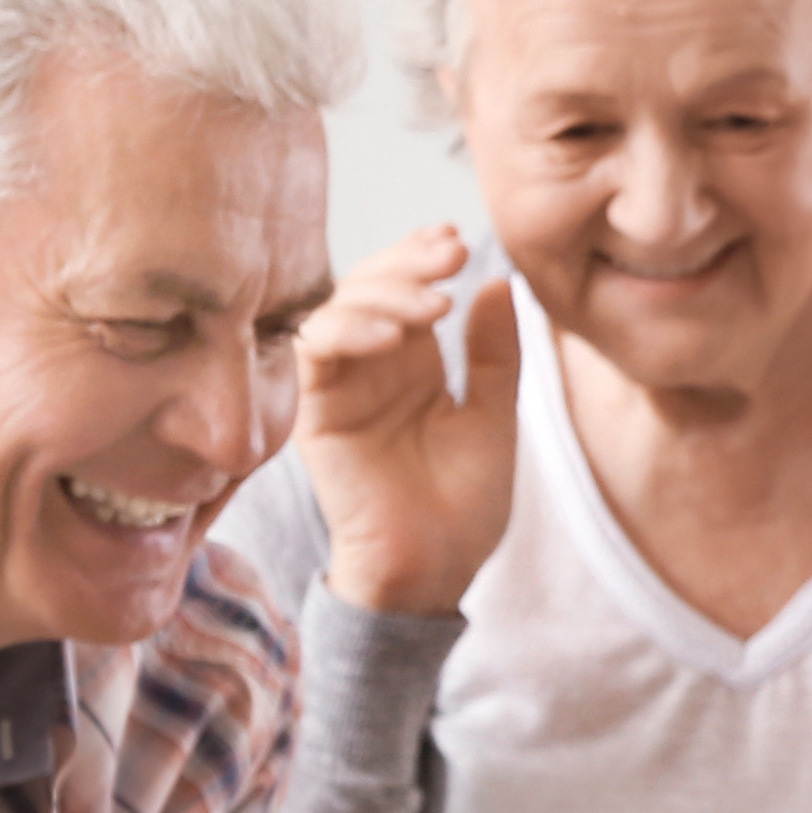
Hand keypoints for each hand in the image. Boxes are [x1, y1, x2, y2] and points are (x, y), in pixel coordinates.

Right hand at [291, 234, 518, 619]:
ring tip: (434, 304)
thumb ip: (494, 354)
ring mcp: (338, 388)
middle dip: (405, 261)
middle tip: (447, 251)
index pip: (402, 287)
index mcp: (411, 363)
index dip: (420, 256)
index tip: (457, 241)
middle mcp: (369, 367)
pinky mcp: (314, 414)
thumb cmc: (464, 506)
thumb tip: (498, 283)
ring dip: (383, 293)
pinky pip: (313, 353)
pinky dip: (349, 333)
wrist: (436, 571)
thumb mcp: (494, 418)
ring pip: (337, 309)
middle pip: (366, 286)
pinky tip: (394, 336)